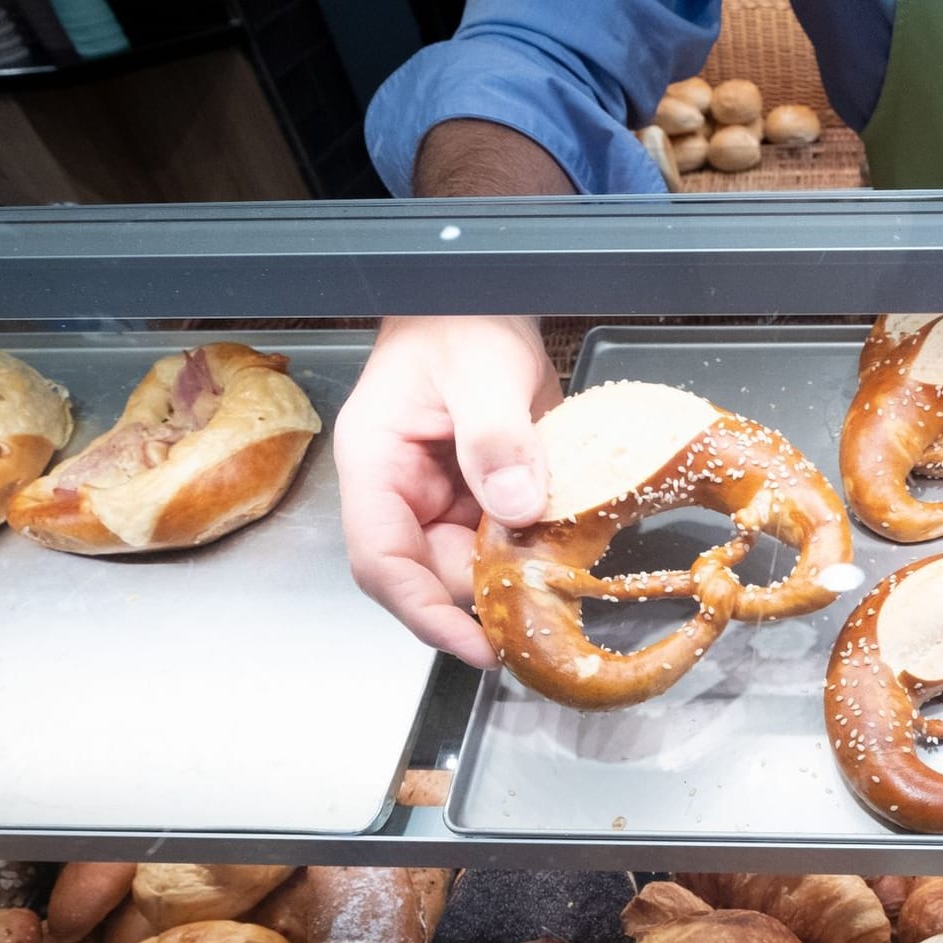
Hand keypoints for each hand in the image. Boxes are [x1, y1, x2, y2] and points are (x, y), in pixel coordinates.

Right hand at [335, 315, 560, 666]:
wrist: (484, 295)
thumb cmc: (461, 318)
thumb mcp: (482, 372)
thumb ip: (496, 438)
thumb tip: (517, 506)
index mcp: (377, 466)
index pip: (382, 562)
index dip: (424, 613)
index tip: (475, 646)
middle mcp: (402, 492)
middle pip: (430, 575)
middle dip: (482, 599)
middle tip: (543, 614)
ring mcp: (441, 496)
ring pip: (470, 564)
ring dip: (513, 577)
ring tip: (561, 584)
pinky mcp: (482, 493)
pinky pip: (502, 539)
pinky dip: (532, 552)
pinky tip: (566, 553)